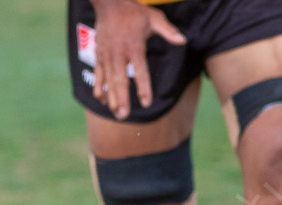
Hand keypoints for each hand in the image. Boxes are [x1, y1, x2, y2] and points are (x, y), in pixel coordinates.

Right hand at [89, 0, 185, 118]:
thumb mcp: (154, 18)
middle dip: (122, 98)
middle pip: (120, 79)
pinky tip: (101, 99)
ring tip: (116, 112)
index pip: (140, 71)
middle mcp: (119, 53)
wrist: (109, 3)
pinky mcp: (99, 54)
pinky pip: (99, 73)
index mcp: (134, 47)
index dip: (143, 88)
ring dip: (111, 97)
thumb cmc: (134, 12)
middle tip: (124, 115)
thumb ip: (168, 30)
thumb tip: (183, 40)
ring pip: (109, 79)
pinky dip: (99, 86)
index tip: (146, 103)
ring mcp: (107, 54)